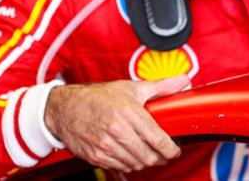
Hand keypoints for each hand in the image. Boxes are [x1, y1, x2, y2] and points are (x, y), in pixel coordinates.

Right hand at [44, 75, 189, 172]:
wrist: (65, 108)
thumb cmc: (98, 96)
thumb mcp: (131, 87)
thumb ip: (160, 87)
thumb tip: (183, 80)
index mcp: (129, 112)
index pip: (158, 139)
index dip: (171, 149)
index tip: (175, 150)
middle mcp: (117, 130)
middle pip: (149, 156)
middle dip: (160, 158)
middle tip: (164, 153)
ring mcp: (106, 145)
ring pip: (136, 164)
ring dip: (145, 162)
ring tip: (148, 154)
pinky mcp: (96, 156)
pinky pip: (121, 167)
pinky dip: (130, 164)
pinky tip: (131, 155)